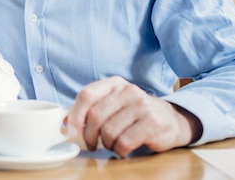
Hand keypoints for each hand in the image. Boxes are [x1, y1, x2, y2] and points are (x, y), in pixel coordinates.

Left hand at [65, 76, 200, 156]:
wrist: (171, 119)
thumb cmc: (134, 113)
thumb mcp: (113, 103)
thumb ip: (89, 109)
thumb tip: (63, 120)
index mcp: (114, 84)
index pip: (87, 95)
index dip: (74, 114)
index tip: (70, 130)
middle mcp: (128, 90)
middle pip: (95, 116)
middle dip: (89, 135)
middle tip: (91, 143)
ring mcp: (142, 105)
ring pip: (109, 131)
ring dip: (106, 143)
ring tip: (112, 144)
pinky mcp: (152, 123)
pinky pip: (124, 142)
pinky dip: (119, 150)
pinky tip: (123, 149)